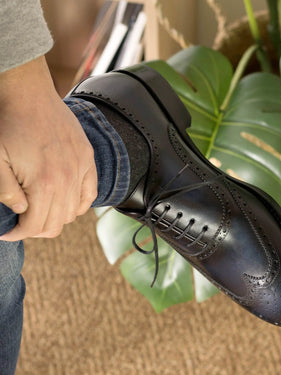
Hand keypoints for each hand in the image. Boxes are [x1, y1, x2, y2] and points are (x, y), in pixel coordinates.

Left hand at [0, 56, 96, 240]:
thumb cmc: (8, 126)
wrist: (29, 95)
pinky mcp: (87, 160)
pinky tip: (65, 203)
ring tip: (40, 211)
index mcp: (45, 182)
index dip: (20, 233)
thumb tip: (22, 212)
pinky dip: (79, 205)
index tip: (8, 232)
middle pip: (57, 223)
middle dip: (36, 229)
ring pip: (73, 212)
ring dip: (56, 218)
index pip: (37, 225)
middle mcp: (68, 179)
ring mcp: (81, 169)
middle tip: (23, 224)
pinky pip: (90, 194)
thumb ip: (6, 192)